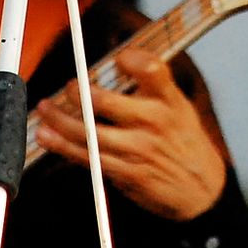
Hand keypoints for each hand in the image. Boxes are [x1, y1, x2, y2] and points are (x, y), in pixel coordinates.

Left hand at [34, 48, 227, 221]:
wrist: (202, 190)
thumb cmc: (184, 142)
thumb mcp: (180, 108)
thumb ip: (153, 87)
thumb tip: (117, 63)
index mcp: (170, 101)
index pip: (152, 70)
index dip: (131, 59)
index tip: (118, 58)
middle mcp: (154, 122)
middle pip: (105, 102)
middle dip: (78, 92)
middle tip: (68, 87)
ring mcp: (139, 149)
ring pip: (89, 132)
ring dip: (60, 120)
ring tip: (45, 109)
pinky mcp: (127, 173)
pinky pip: (88, 157)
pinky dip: (63, 146)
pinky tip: (48, 137)